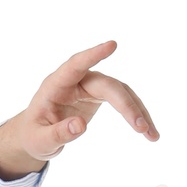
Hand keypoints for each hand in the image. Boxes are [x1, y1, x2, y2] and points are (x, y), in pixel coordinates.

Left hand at [0, 41, 158, 178]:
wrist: (37, 135)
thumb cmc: (34, 135)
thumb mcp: (39, 141)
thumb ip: (57, 133)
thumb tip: (80, 125)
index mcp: (56, 84)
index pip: (76, 64)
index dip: (93, 54)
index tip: (112, 45)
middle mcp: (78, 80)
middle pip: (108, 86)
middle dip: (126, 105)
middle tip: (140, 128)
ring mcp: (91, 86)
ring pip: (121, 93)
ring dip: (138, 112)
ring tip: (151, 134)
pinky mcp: (102, 95)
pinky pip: (124, 101)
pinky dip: (136, 116)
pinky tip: (149, 132)